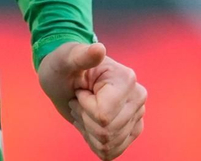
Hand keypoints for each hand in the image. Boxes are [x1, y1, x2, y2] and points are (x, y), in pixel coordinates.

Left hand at [38, 41, 146, 158]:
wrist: (66, 79)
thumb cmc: (63, 65)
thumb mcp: (65, 59)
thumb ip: (80, 55)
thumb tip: (98, 49)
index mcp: (126, 78)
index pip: (103, 116)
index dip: (84, 107)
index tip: (79, 90)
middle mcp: (137, 97)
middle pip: (107, 132)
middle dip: (85, 119)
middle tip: (79, 100)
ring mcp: (137, 115)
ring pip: (109, 144)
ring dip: (89, 130)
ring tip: (84, 109)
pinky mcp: (132, 130)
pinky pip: (112, 151)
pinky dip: (95, 142)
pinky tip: (90, 122)